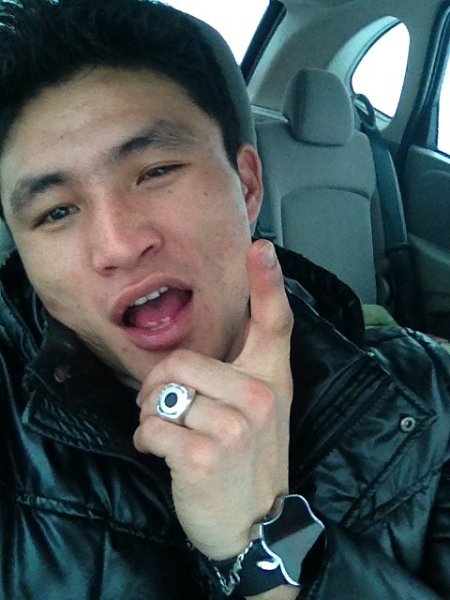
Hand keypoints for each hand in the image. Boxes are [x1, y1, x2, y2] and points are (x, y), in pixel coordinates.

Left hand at [133, 239, 293, 558]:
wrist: (255, 524)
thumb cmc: (249, 462)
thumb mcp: (258, 414)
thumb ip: (236, 375)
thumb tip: (189, 355)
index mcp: (272, 380)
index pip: (274, 323)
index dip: (268, 282)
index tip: (260, 247)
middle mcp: (259, 396)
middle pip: (181, 361)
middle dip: (158, 387)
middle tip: (168, 411)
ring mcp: (234, 426)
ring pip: (161, 397)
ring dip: (154, 419)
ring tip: (173, 437)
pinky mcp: (204, 455)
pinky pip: (151, 428)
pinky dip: (147, 442)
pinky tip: (165, 456)